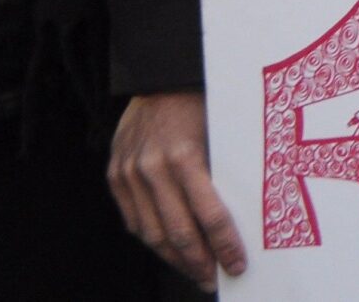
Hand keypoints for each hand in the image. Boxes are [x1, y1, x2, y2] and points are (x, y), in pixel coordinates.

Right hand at [110, 91, 247, 290]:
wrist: (159, 76)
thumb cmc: (202, 102)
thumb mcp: (221, 132)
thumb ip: (224, 172)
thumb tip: (244, 217)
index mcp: (186, 156)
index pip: (209, 215)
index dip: (224, 245)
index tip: (238, 264)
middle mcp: (153, 168)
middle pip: (178, 233)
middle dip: (200, 263)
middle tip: (215, 281)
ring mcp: (129, 174)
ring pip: (152, 233)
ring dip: (175, 259)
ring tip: (195, 273)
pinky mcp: (115, 175)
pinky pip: (133, 220)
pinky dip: (152, 240)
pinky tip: (169, 251)